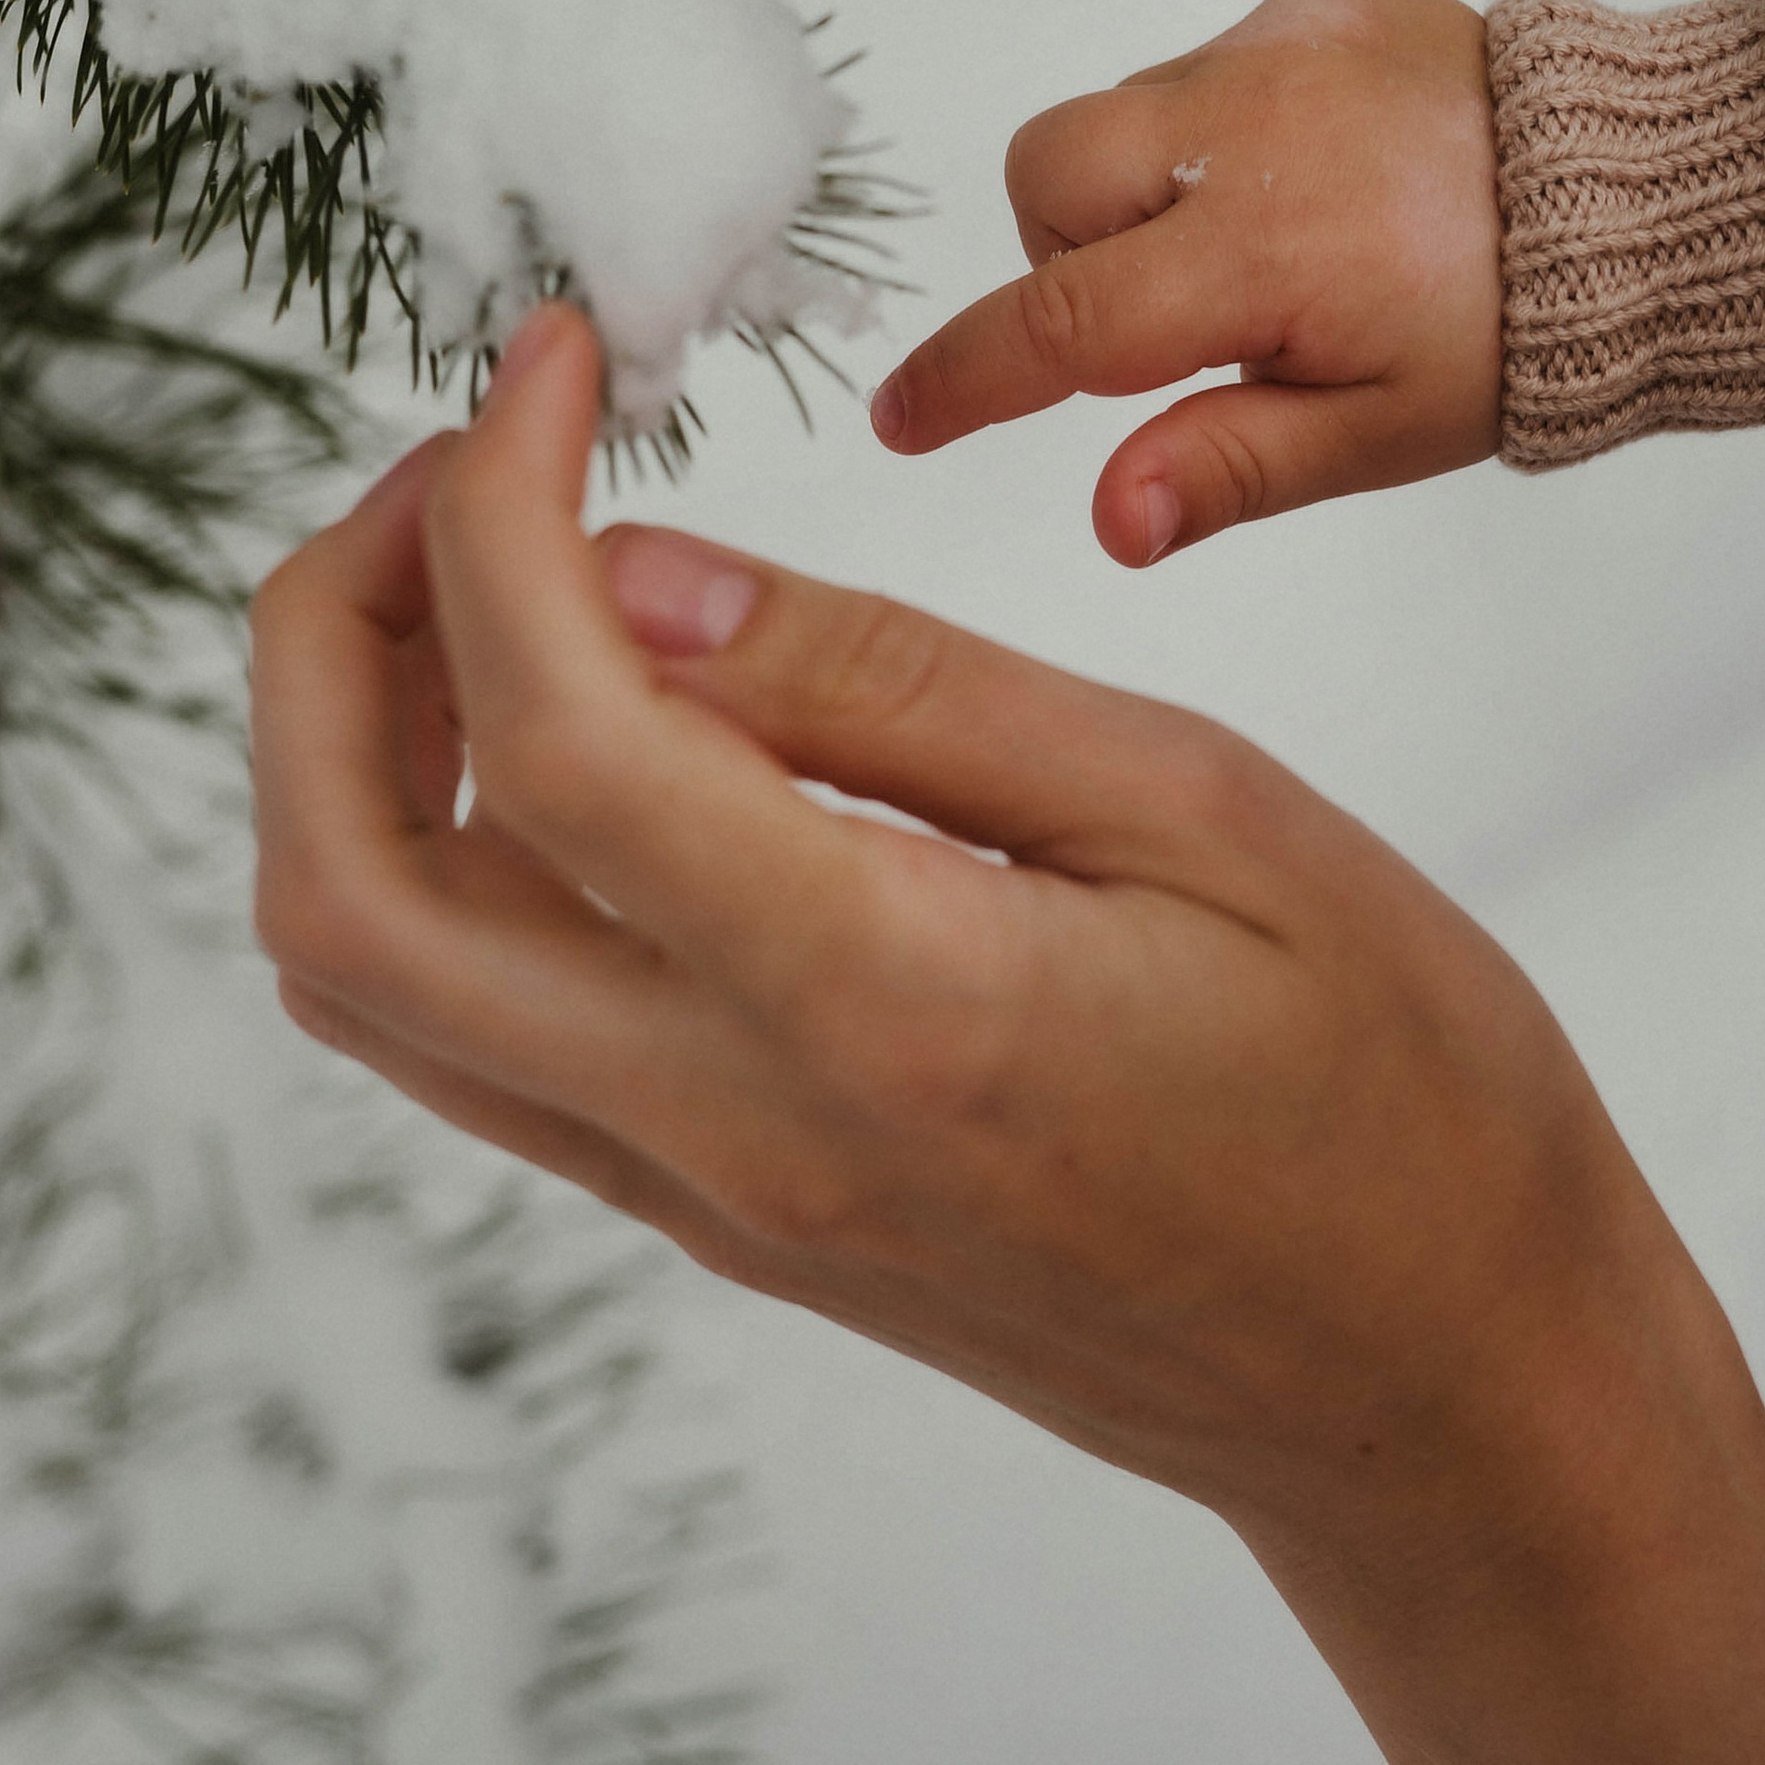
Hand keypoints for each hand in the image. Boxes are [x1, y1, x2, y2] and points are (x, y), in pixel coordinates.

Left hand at [251, 309, 1764, 1764]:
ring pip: (376, 986)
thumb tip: (642, 580)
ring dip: (354, 759)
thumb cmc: (1398, 1099)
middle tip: (457, 474)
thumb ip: (898, 692)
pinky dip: (441, 860)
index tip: (545, 367)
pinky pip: (476, 1040)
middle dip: (327, 646)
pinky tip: (579, 732)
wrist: (1436, 1398)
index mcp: (882, 1002)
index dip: (496, 514)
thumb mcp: (1205, 810)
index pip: (555, 739)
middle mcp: (740, 1129)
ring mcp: (708, 1198)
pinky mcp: (719, 1218)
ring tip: (496, 582)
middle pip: (349, 897)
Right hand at [869, 0, 1503, 561]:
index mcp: (1263, 257)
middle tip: (1158, 323)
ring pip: (1112, 120)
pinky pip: (1195, 70)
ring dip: (1134, 197)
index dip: (962, 377)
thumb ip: (1227, 467)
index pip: (1059, 325)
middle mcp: (1248, 133)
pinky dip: (1208, 140)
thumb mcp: (1378, 435)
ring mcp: (1274, 51)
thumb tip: (1108, 523)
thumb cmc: (1510, 333)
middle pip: (1043, 177)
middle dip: (1057, 258)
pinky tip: (1302, 183)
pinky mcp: (1308, 7)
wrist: (1640, 191)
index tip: (903, 418)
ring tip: (1246, 253)